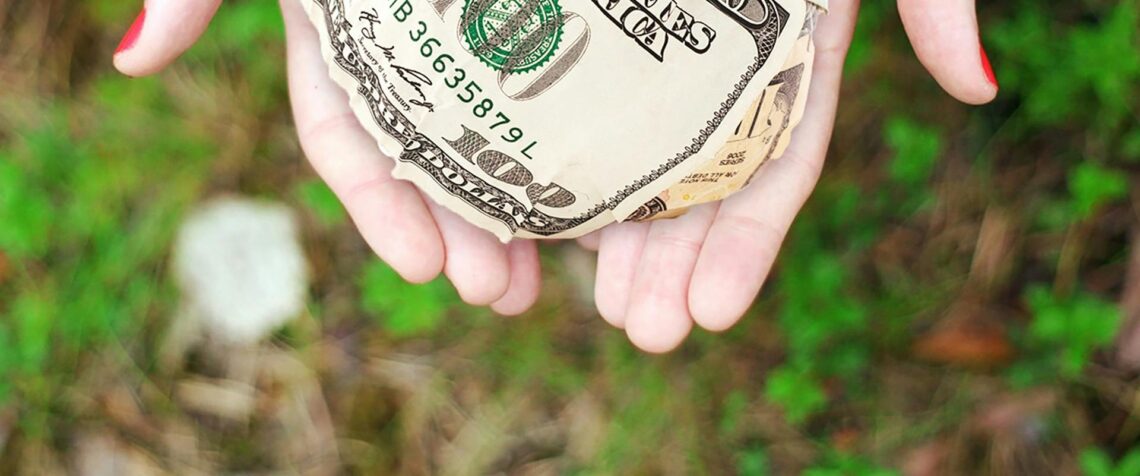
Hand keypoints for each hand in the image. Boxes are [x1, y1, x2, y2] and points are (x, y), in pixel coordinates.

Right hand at [113, 0, 541, 314]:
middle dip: (463, 235)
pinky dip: (572, 152)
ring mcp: (467, 46)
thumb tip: (134, 61)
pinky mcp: (534, 31)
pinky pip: (552, 99)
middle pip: (430, 164)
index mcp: (341, 39)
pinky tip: (599, 206)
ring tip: (554, 280)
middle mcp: (405, 53)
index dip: (384, 210)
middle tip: (506, 295)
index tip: (428, 269)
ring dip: (520, 217)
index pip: (352, 143)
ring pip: (494, 144)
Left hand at [582, 0, 999, 352]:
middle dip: (669, 264)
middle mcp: (723, 66)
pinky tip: (532, 216)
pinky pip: (576, 101)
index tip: (714, 312)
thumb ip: (933, 3)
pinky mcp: (603, 29)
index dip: (746, 245)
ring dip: (608, 234)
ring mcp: (660, 52)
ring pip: (629, 153)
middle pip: (695, 183)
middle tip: (639, 332)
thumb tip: (977, 89)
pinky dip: (559, 158)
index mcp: (789, 54)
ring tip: (583, 303)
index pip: (774, 169)